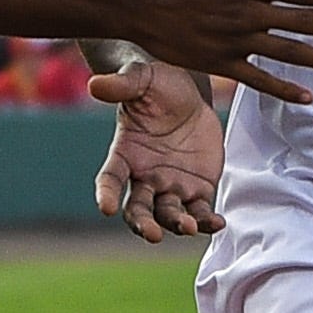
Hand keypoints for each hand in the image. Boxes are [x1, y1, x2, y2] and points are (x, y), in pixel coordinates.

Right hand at [93, 57, 229, 242]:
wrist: (189, 94)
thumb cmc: (157, 84)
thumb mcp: (142, 78)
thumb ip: (122, 84)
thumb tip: (95, 85)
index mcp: (125, 154)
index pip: (110, 179)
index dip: (106, 194)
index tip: (106, 208)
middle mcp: (145, 177)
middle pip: (138, 209)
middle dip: (143, 224)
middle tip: (153, 234)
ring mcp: (171, 186)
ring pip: (170, 215)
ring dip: (177, 224)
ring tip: (189, 227)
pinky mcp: (197, 189)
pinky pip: (200, 212)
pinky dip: (207, 221)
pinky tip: (217, 223)